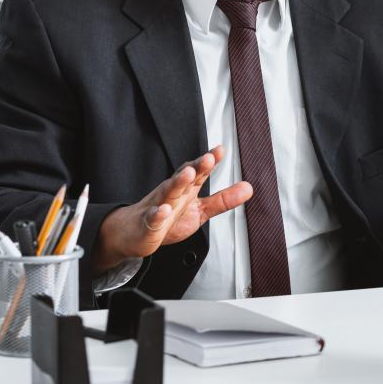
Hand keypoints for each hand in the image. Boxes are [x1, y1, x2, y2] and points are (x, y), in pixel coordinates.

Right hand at [93, 145, 252, 273]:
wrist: (134, 233)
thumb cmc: (168, 219)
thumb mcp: (200, 210)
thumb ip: (222, 200)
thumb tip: (248, 188)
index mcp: (185, 189)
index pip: (198, 172)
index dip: (209, 162)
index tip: (220, 150)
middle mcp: (172, 193)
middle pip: (184, 177)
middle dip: (196, 167)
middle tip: (208, 158)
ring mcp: (159, 206)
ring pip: (168, 192)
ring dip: (178, 182)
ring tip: (188, 174)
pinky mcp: (149, 224)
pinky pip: (152, 218)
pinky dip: (157, 214)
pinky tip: (163, 210)